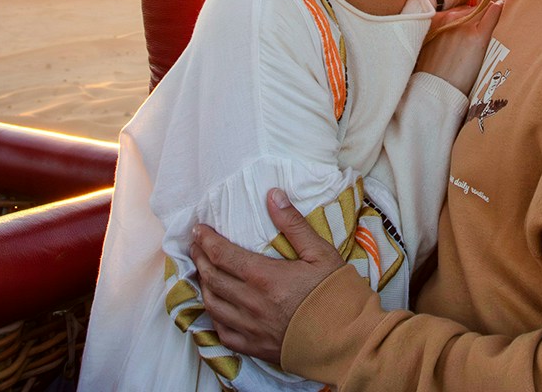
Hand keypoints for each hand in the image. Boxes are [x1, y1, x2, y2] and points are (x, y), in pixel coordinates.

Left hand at [190, 189, 345, 364]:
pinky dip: (214, 317)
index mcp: (264, 277)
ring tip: (201, 272)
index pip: (223, 254)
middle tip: (195, 245)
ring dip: (203, 285)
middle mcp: (251, 303)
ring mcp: (250, 327)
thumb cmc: (335, 294)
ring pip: (213, 305)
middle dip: (199, 258)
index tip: (198, 229)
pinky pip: (223, 332)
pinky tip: (215, 308)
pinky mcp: (254, 346)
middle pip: (212, 278)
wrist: (347, 340)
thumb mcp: (320, 253)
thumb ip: (293, 224)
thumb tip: (273, 195)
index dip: (206, 240)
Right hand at [415, 0, 502, 93]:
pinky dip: (496, 10)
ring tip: (479, 41)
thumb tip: (450, 25)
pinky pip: (491, 15)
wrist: (436, 88)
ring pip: (481, 11)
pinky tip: (500, 6)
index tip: (466, 31)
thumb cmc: (432, 71)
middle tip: (470, 41)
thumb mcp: (428, 43)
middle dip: (473, 20)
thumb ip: (439, 30)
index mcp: (436, 18)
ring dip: (483, 20)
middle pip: (470, 10)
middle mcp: (450, 17)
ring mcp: (465, 26)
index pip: (458, 11)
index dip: (464, 20)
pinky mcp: (478, 38)